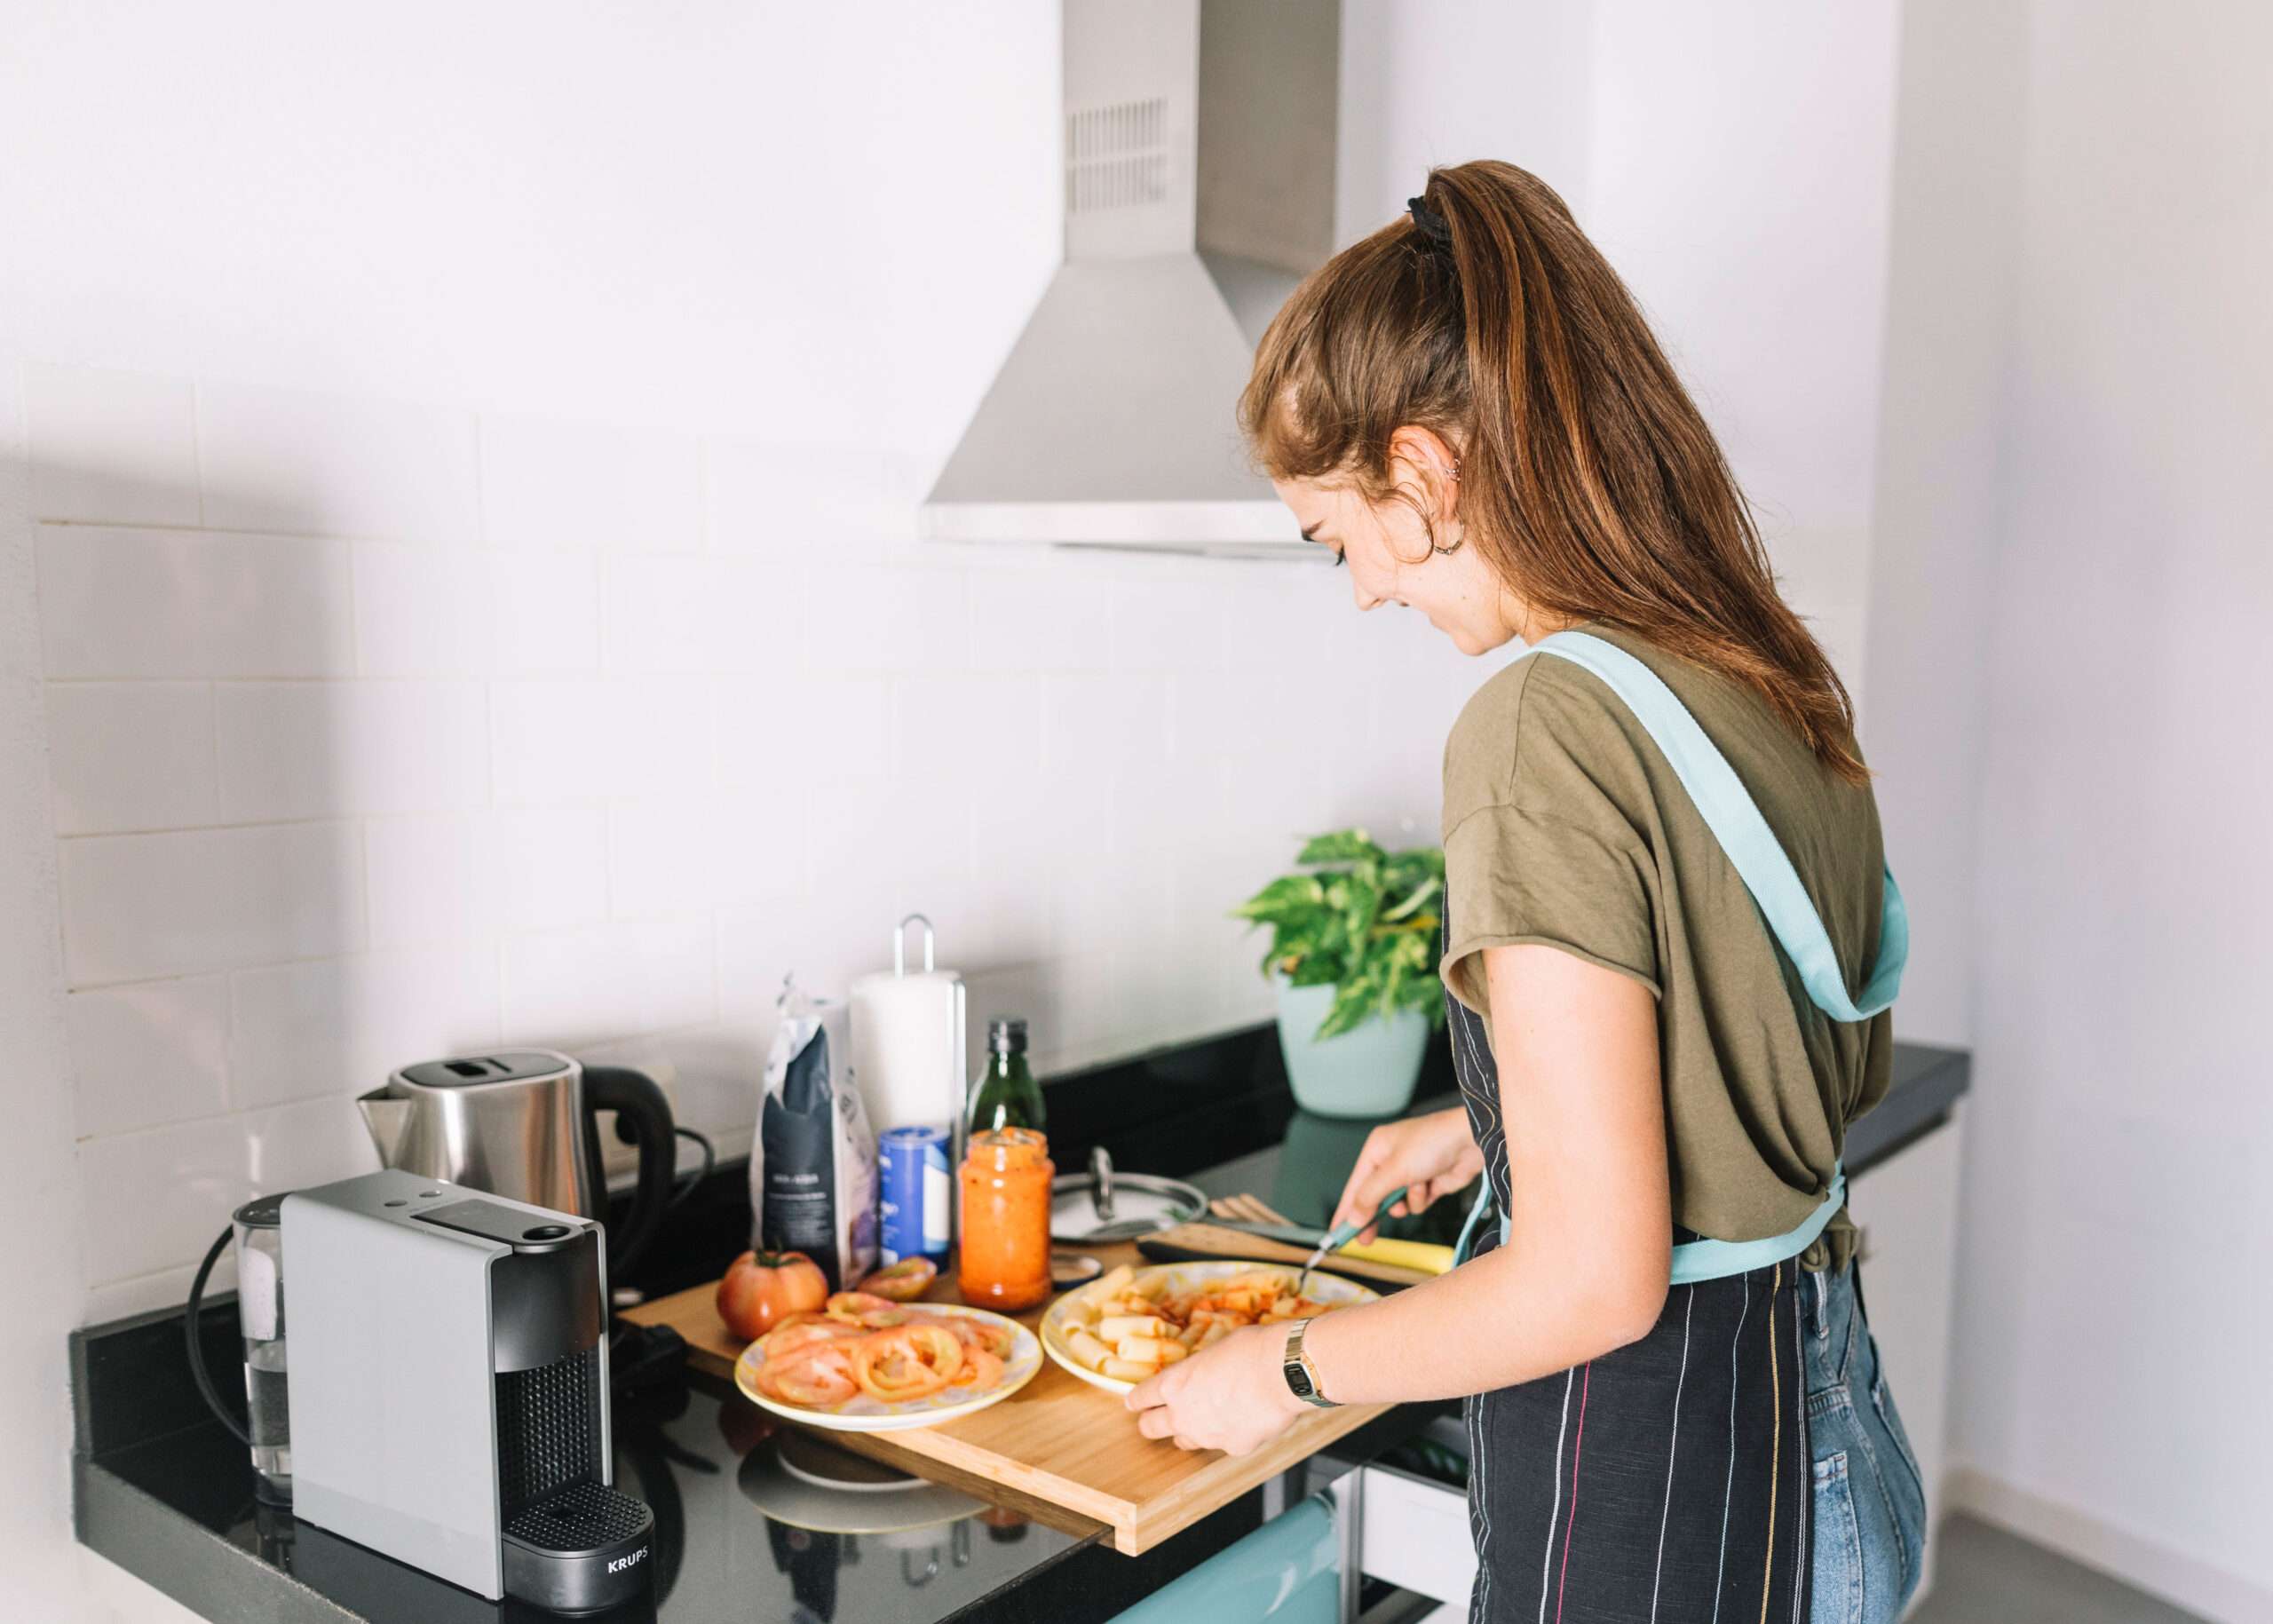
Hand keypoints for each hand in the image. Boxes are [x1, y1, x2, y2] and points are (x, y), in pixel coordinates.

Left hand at [1124, 1324, 1305, 1455]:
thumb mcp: (1215, 1351)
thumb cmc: (1252, 1351)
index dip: (1136, 1400)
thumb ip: (1200, 1370)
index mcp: (1174, 1384)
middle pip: (1150, 1428)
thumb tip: (1205, 1374)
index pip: (1140, 1397)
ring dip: (1188, 1431)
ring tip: (1202, 1419)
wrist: (1285, 1372)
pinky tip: (1244, 1419)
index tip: (1134, 1402)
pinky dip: (1229, 1434)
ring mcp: (1206, 1436)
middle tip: (1154, 1419)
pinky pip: (1223, 1444)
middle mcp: (1183, 1414)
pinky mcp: (1232, 1448)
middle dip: (1150, 1422)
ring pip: (1184, 1441)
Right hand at [1330, 1108, 1482, 1241]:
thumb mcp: (1394, 1170)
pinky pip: (1416, 1203)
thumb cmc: (1433, 1142)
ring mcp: (1411, 1173)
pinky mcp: (1428, 1184)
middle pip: (1374, 1197)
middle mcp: (1391, 1160)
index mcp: (1377, 1149)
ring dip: (1405, 1202)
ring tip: (1414, 1191)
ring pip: (1397, 1203)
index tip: (1337, 1231)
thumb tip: (1353, 1216)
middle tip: (1364, 1239)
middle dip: (1374, 1215)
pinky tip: (1430, 1186)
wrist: (1471, 1141)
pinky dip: (1422, 1198)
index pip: (1355, 1185)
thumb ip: (1370, 1196)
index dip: (1346, 1209)